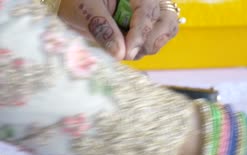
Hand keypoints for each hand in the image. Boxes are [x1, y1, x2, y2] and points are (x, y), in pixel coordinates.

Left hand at [58, 0, 178, 59]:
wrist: (74, 2)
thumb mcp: (83, 8)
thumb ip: (101, 28)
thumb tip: (119, 54)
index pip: (148, 9)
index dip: (140, 33)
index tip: (127, 53)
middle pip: (167, 21)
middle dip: (148, 41)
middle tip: (127, 53)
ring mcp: (154, 9)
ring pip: (168, 30)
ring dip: (149, 46)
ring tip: (126, 50)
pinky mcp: (152, 23)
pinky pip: (160, 37)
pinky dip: (146, 47)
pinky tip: (128, 48)